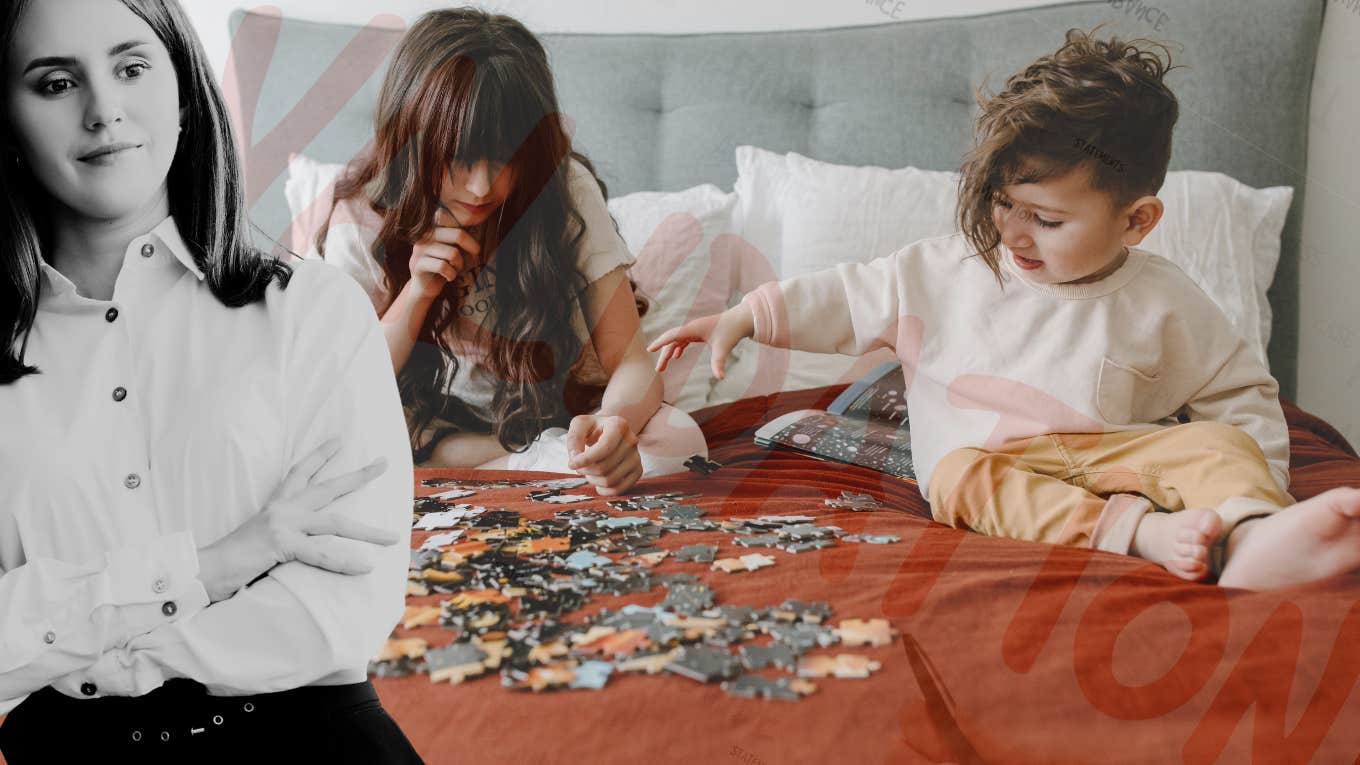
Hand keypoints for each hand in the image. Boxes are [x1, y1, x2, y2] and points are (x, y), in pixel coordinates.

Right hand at [196, 438, 398, 601]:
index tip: (338, 440)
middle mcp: (282, 509)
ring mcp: (282, 524)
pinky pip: (321, 554)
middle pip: (328, 487)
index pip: (300, 472)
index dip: (320, 455)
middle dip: (359, 476)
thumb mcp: (261, 540)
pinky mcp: (281, 544)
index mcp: (276, 505)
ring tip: (393, 538)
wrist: (203, 571)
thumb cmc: (231, 560)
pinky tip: (364, 567)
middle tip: (383, 463)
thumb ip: (283, 535)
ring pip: (335, 523)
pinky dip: (344, 562)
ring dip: (368, 532)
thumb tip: (301, 541)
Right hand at [407, 208, 482, 299]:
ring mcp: (420, 249)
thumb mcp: (453, 249)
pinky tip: (449, 277)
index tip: (476, 252)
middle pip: (458, 235)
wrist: (424, 287)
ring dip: (459, 265)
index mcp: (435, 227)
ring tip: (455, 270)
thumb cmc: (442, 267)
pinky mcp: (418, 264)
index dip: (471, 240)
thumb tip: (479, 235)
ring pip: (452, 253)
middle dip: (470, 249)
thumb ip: (461, 239)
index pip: (459, 224)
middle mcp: (425, 234)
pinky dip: (451, 274)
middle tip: (472, 261)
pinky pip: (443, 266)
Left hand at [565, 414, 641, 495]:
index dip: (586, 459)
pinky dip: (604, 490)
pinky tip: (597, 482)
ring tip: (589, 470)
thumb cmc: (593, 428)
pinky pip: (619, 489)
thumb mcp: (580, 424)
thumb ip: (574, 438)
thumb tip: (575, 458)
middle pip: (604, 467)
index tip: (571, 464)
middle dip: (585, 470)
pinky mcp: (637, 470)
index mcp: (619, 425)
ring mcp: (636, 457)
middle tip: (579, 465)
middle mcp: (631, 440)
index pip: (604, 447)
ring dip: (593, 479)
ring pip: (610, 480)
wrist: (610, 431)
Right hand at [646, 303, 754, 379]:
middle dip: (663, 355)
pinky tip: (676, 357)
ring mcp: (694, 329)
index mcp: (693, 329)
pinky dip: (678, 348)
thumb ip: (719, 363)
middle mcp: (691, 328)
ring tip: (662, 368)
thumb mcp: (723, 348)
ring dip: (668, 353)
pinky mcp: (698, 332)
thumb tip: (720, 377)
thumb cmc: (731, 332)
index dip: (660, 343)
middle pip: (671, 340)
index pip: (672, 335)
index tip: (650, 350)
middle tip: (658, 371)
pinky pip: (683, 340)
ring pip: (676, 341)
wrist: (740, 320)